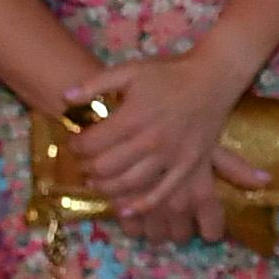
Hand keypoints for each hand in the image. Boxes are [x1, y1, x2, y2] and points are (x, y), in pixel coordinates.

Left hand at [70, 44, 267, 241]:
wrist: (213, 78)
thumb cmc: (170, 73)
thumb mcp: (130, 70)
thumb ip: (95, 83)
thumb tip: (65, 99)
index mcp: (133, 117)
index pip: (92, 143)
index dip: (76, 146)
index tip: (74, 143)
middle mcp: (150, 140)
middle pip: (106, 167)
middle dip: (88, 167)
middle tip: (84, 163)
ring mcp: (171, 156)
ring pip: (130, 183)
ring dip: (107, 187)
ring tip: (98, 182)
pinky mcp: (188, 165)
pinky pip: (163, 193)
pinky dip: (142, 205)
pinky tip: (126, 209)